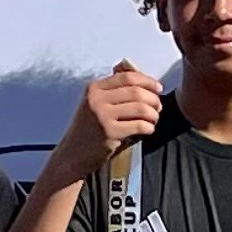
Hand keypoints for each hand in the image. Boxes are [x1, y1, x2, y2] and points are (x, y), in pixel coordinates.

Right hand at [47, 61, 165, 182]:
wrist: (73, 154)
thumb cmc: (89, 128)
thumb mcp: (96, 103)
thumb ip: (114, 90)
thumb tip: (142, 79)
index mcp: (94, 88)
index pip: (127, 77)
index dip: (147, 81)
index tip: (158, 88)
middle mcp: (96, 99)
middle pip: (136, 91)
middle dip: (153, 99)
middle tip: (158, 107)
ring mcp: (102, 116)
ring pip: (141, 108)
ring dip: (153, 114)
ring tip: (154, 119)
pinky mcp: (109, 133)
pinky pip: (139, 125)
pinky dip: (149, 127)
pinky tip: (148, 130)